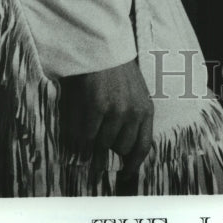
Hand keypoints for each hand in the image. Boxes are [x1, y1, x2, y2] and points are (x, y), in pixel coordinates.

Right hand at [60, 59, 153, 177]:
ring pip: (101, 145)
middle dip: (108, 151)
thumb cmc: (116, 68)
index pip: (142, 147)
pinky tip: (76, 133)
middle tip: (97, 150)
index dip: (133, 165)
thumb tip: (121, 149)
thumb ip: (132, 117)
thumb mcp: (135, 91)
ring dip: (91, 146)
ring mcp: (114, 112)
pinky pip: (85, 137)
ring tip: (85, 138)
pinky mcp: (96, 109)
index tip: (125, 175)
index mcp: (146, 109)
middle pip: (120, 149)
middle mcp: (133, 113)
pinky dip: (79, 139)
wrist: (100, 46)